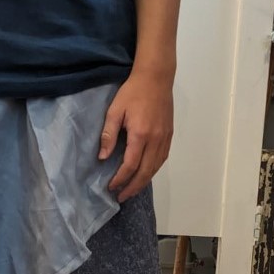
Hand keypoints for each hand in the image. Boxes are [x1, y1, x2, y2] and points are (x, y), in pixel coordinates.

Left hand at [98, 72, 173, 202]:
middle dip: (132, 187)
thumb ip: (108, 135)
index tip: (111, 187)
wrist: (156, 77)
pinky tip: (145, 175)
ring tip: (131, 190)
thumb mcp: (115, 111)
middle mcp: (156, 140)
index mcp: (140, 135)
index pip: (130, 165)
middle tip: (121, 197)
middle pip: (145, 172)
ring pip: (155, 168)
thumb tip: (103, 158)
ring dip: (143, 182)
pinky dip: (153, 170)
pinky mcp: (169, 135)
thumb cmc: (132, 92)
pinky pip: (162, 159)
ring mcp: (165, 138)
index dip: (120, 179)